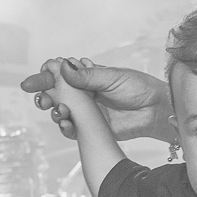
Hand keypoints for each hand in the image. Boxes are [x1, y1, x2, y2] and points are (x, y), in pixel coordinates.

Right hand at [21, 59, 173, 141]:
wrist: (156, 110)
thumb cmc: (139, 88)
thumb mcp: (112, 77)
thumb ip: (87, 76)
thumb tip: (63, 66)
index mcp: (86, 77)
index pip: (59, 74)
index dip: (46, 75)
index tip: (39, 76)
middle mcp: (83, 94)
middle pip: (54, 94)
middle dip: (43, 95)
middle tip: (42, 98)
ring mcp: (86, 112)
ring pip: (61, 112)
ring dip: (55, 112)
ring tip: (59, 111)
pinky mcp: (92, 129)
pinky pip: (73, 130)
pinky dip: (66, 128)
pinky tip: (67, 124)